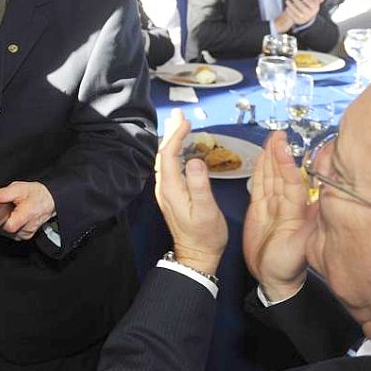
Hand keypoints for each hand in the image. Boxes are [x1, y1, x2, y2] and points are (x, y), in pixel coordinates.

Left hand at [0, 181, 55, 240]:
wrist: (48, 200)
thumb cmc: (35, 194)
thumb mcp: (18, 188)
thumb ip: (2, 193)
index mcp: (27, 216)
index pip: (7, 226)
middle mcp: (27, 229)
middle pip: (4, 229)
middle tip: (4, 208)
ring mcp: (25, 234)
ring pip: (6, 232)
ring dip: (4, 222)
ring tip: (10, 212)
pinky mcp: (23, 236)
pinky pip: (10, 233)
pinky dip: (8, 225)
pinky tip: (12, 217)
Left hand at [154, 109, 226, 274]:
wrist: (197, 256)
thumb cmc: (205, 236)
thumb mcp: (206, 211)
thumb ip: (199, 186)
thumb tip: (194, 161)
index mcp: (171, 189)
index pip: (169, 155)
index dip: (176, 136)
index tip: (186, 121)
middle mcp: (164, 187)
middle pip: (163, 153)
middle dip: (171, 132)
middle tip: (179, 114)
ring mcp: (167, 191)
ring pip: (165, 159)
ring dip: (171, 140)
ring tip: (179, 124)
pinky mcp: (172, 194)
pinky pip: (169, 166)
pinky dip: (174, 152)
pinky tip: (180, 147)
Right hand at [243, 131, 315, 300]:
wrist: (272, 279)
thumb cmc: (287, 267)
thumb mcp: (300, 249)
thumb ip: (309, 227)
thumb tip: (322, 204)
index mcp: (296, 212)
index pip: (292, 182)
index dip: (287, 164)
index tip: (284, 146)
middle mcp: (285, 205)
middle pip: (280, 174)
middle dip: (278, 154)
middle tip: (277, 134)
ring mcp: (272, 206)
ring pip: (270, 177)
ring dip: (269, 158)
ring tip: (270, 139)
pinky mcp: (258, 209)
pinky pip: (259, 186)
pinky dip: (260, 171)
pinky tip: (261, 159)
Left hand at [283, 0, 323, 26]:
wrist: (306, 15)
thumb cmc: (310, 5)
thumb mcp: (315, 0)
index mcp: (315, 8)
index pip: (313, 6)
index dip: (309, 2)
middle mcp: (310, 14)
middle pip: (303, 8)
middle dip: (297, 2)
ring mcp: (304, 18)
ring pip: (297, 13)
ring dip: (291, 6)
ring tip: (287, 1)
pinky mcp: (298, 20)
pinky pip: (293, 17)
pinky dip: (290, 12)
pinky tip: (287, 7)